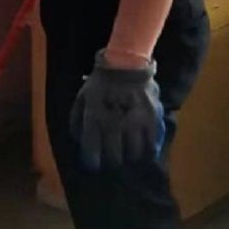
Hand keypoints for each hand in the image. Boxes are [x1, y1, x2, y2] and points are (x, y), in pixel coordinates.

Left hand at [69, 49, 164, 170]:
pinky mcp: (151, 121)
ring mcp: (134, 124)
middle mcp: (114, 124)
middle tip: (111, 158)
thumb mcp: (82, 97)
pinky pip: (150, 146)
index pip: (92, 152)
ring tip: (126, 152)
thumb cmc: (100, 82)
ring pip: (133, 155)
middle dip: (111, 161)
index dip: (92, 163)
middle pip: (114, 158)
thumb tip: (79, 141)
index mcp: (94, 118)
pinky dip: (145, 152)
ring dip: (128, 157)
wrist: (125, 64)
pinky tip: (141, 149)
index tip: (93, 164)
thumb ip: (77, 120)